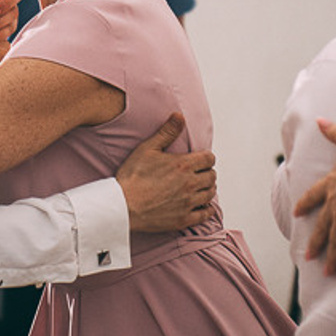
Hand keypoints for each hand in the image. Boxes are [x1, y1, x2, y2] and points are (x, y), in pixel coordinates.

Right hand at [116, 113, 216, 232]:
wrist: (122, 206)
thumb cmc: (132, 177)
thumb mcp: (147, 149)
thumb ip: (167, 132)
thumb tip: (179, 116)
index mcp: (183, 165)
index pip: (209, 158)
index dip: (206, 157)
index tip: (199, 160)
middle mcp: (190, 183)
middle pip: (212, 176)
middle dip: (207, 172)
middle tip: (198, 173)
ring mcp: (188, 203)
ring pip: (210, 194)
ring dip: (207, 189)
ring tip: (199, 187)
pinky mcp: (183, 219)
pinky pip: (205, 214)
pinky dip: (206, 209)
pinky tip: (201, 206)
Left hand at [292, 119, 335, 284]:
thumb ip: (334, 131)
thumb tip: (320, 119)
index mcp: (332, 184)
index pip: (314, 196)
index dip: (306, 204)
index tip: (297, 212)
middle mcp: (334, 203)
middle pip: (322, 225)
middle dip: (316, 240)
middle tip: (307, 254)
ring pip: (334, 242)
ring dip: (330, 257)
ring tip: (324, 271)